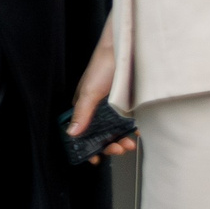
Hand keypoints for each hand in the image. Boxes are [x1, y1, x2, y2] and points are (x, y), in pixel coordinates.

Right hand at [65, 26, 136, 160]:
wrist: (127, 49)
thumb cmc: (103, 66)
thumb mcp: (90, 92)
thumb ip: (81, 113)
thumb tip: (71, 133)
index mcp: (84, 106)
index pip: (82, 131)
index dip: (86, 146)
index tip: (94, 159)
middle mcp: (98, 108)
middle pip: (101, 134)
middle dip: (108, 145)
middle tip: (117, 149)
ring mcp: (114, 106)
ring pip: (116, 130)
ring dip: (121, 140)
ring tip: (129, 144)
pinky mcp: (129, 103)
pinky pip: (130, 121)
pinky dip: (133, 130)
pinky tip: (137, 132)